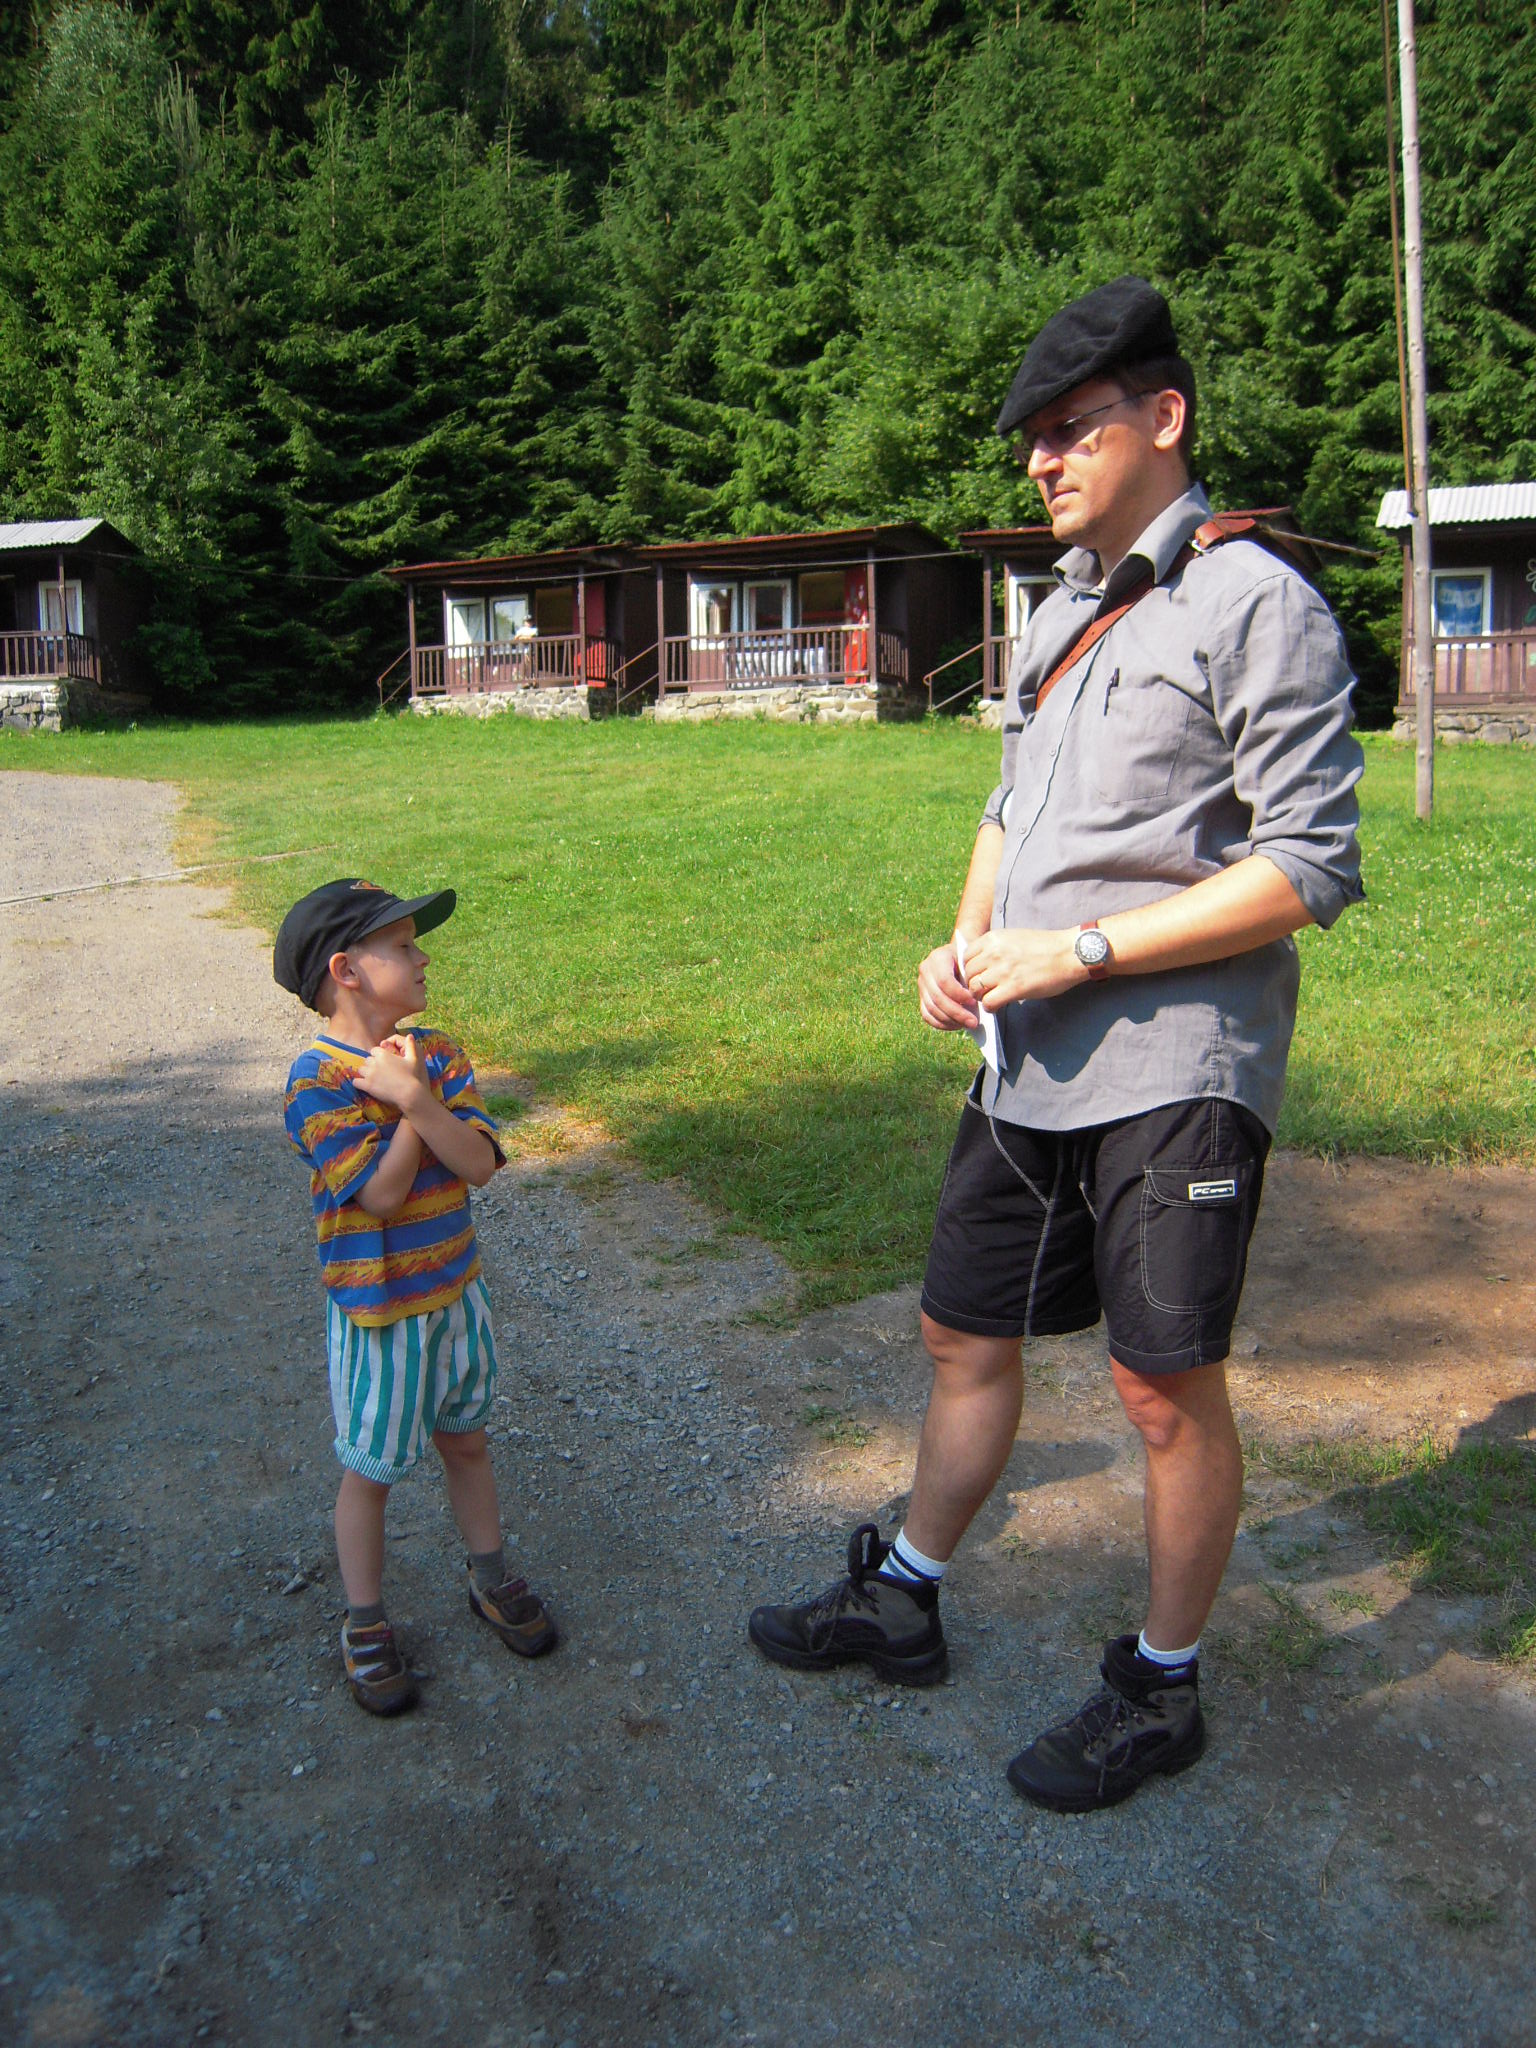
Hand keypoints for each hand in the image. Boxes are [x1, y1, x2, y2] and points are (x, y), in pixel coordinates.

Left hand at [355, 1034, 428, 1110]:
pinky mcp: (367, 1086)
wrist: (410, 1094)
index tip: (384, 1063)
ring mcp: (370, 1074)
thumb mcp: (415, 1059)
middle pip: (367, 1060)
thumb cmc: (413, 1076)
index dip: (378, 1056)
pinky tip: (365, 1085)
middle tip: (380, 1072)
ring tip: (374, 1079)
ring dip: (365, 1073)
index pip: (374, 1050)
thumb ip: (411, 1046)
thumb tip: (410, 1035)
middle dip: (372, 1065)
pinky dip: (359, 1083)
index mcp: (384, 1055)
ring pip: (361, 1069)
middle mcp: (375, 1063)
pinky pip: (356, 1082)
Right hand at [918, 941, 980, 1031]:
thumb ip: (973, 975)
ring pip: (931, 1008)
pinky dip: (942, 1024)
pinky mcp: (922, 997)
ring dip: (951, 1020)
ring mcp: (922, 985)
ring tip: (968, 1024)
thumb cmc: (971, 960)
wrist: (960, 957)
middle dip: (957, 1012)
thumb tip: (976, 1002)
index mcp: (938, 957)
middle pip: (937, 997)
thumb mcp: (973, 961)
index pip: (944, 980)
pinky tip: (957, 1025)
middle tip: (974, 1022)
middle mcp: (926, 970)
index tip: (974, 1002)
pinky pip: (927, 1015)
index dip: (958, 994)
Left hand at [962, 927, 1080, 1009]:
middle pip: (969, 974)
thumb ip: (995, 948)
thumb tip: (980, 965)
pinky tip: (999, 1005)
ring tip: (992, 997)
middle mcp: (994, 953)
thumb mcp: (1014, 938)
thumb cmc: (1045, 947)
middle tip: (985, 990)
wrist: (1070, 953)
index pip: (966, 956)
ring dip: (982, 996)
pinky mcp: (1014, 988)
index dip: (971, 969)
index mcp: (994, 938)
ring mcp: (1003, 970)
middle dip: (974, 984)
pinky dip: (991, 1007)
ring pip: (975, 989)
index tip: (979, 976)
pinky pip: (989, 1002)